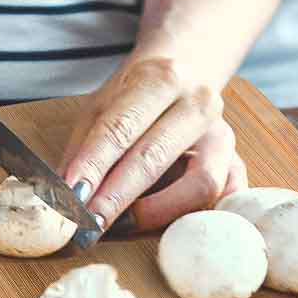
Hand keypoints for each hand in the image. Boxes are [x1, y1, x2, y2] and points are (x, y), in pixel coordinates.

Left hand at [55, 48, 247, 235]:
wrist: (187, 69)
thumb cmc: (137, 95)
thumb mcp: (102, 106)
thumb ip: (82, 150)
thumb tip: (60, 197)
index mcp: (161, 77)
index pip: (120, 127)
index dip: (93, 165)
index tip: (71, 197)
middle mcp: (198, 101)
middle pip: (155, 156)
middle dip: (117, 195)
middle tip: (88, 222)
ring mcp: (223, 134)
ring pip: (201, 183)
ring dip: (158, 210)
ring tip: (125, 222)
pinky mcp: (237, 162)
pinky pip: (227, 199)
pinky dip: (201, 218)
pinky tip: (172, 228)